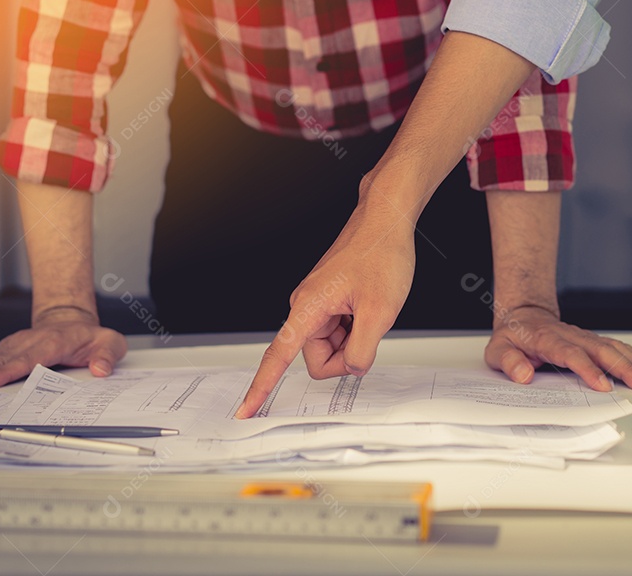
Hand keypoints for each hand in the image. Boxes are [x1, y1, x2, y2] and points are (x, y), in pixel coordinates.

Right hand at [0, 308, 126, 390]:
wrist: (72, 322)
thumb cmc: (90, 337)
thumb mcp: (110, 343)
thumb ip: (107, 356)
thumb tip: (100, 369)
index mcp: (55, 342)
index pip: (30, 358)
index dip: (9, 371)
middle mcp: (31, 342)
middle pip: (3, 359)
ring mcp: (17, 345)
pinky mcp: (7, 350)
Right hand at [235, 191, 414, 417]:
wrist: (386, 221)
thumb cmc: (381, 254)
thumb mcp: (381, 312)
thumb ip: (362, 351)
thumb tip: (352, 369)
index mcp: (308, 307)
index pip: (278, 357)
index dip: (261, 388)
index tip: (245, 411)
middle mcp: (305, 306)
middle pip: (319, 359)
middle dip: (346, 355)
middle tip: (370, 326)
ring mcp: (316, 303)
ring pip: (332, 347)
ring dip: (354, 338)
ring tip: (370, 309)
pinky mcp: (327, 301)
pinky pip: (339, 331)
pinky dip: (356, 327)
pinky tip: (367, 306)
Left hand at [485, 306, 631, 390]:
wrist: (522, 317)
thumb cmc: (512, 338)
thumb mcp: (498, 350)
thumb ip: (509, 362)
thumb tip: (523, 375)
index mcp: (547, 339)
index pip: (571, 354)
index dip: (588, 369)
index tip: (603, 386)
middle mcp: (570, 336)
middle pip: (600, 350)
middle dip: (623, 367)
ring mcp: (583, 337)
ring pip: (612, 347)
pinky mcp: (592, 341)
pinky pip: (616, 347)